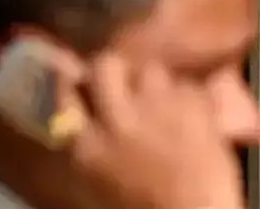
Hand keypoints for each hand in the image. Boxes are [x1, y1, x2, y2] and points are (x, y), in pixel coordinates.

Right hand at [58, 54, 245, 208]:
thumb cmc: (145, 207)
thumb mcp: (101, 178)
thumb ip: (91, 140)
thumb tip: (90, 112)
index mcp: (86, 147)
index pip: (66, 91)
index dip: (75, 81)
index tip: (83, 79)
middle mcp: (116, 121)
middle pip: (105, 65)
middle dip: (115, 71)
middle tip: (127, 85)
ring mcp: (156, 108)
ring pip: (150, 70)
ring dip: (156, 84)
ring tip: (165, 106)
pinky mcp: (193, 105)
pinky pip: (186, 84)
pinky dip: (189, 97)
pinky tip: (193, 118)